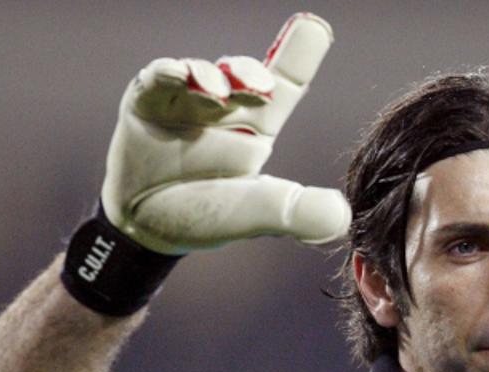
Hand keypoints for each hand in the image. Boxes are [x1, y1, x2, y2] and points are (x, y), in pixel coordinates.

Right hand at [102, 13, 349, 253]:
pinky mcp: (146, 102)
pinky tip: (176, 74)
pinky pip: (156, 80)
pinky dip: (166, 73)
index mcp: (257, 126)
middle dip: (250, 72)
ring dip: (208, 75)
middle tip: (260, 86)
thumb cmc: (208, 215)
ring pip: (199, 74)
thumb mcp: (256, 217)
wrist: (148, 226)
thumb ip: (296, 213)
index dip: (300, 54)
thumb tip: (342, 216)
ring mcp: (183, 100)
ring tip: (215, 91)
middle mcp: (223, 106)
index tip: (315, 27)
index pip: (284, 83)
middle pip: (242, 74)